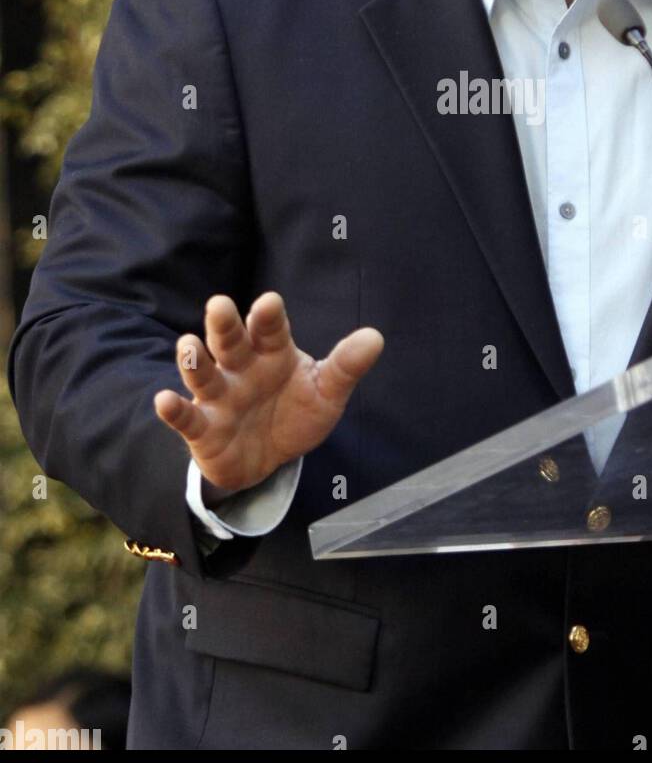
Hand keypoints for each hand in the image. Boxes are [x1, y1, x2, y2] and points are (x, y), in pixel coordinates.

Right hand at [154, 291, 383, 493]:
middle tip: (220, 305)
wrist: (268, 459)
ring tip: (187, 346)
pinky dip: (174, 410)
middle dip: (224, 325)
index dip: (268, 317)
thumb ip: (346, 366)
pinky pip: (186, 417)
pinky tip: (164, 400)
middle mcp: (241, 367)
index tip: (269, 303)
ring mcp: (218, 396)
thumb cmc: (295, 413)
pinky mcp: (202, 428)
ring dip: (193, 360)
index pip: (270, 329)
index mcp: (272, 352)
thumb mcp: (325, 392)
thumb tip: (376, 337)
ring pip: (202, 373)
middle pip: (230, 342)